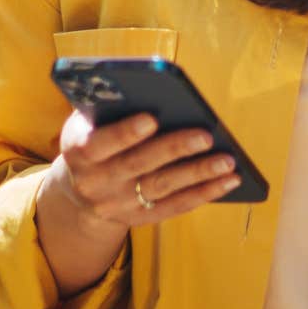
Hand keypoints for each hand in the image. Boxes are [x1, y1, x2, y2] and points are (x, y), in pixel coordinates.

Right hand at [50, 110, 239, 228]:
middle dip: (174, 149)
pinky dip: (203, 193)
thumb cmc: (93, 137)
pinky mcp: (140, 217)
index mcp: (79, 152)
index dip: (125, 133)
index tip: (152, 118)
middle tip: (206, 136)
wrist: (80, 188)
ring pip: (162, 187)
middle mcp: (96, 182)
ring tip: (228, 161)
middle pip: (138, 165)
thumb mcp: (86, 121)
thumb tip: (153, 91)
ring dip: (198, 174)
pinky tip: (228, 181)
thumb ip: (109, 108)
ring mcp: (118, 204)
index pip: (101, 143)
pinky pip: (175, 207)